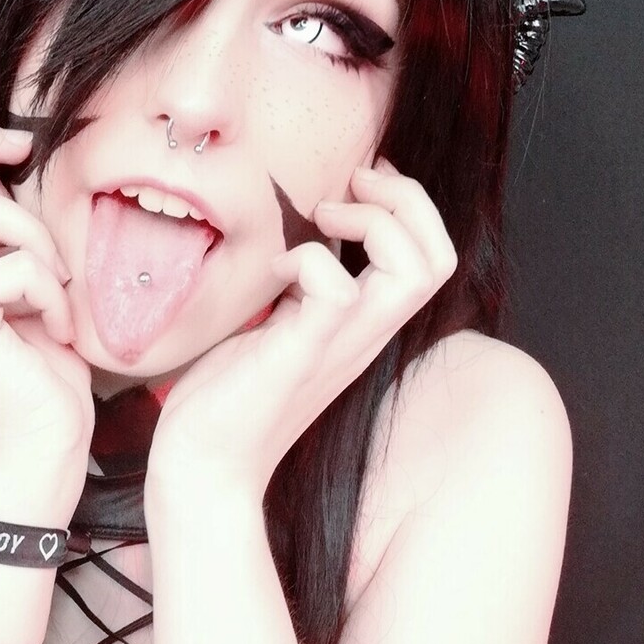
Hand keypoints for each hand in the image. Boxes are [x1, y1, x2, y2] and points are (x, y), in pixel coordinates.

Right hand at [0, 113, 93, 472]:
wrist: (38, 450)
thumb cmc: (39, 377)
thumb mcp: (24, 288)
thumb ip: (3, 236)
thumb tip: (3, 171)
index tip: (4, 134)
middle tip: (24, 147)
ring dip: (34, 240)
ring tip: (56, 292)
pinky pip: (14, 262)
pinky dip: (51, 292)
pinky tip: (56, 331)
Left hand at [148, 158, 457, 500]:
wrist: (205, 463)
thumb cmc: (232, 392)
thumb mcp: (281, 320)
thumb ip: (304, 282)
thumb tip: (300, 229)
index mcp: (366, 323)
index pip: (433, 257)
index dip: (408, 204)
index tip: (359, 181)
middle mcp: (366, 334)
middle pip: (439, 257)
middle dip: (405, 199)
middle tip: (348, 187)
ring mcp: (339, 345)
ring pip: (413, 271)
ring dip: (373, 222)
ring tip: (321, 219)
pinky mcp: (302, 355)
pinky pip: (337, 291)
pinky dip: (310, 260)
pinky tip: (276, 271)